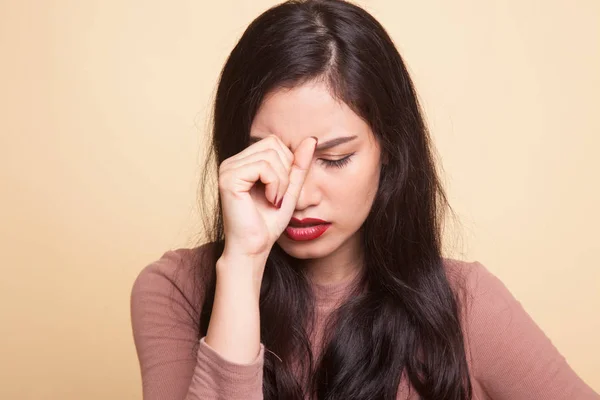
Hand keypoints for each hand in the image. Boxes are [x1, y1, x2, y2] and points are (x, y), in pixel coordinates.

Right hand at [218, 135, 316, 260]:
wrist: (254, 248)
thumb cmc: (268, 223)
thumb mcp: (290, 189)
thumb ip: (299, 165)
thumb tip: (311, 139)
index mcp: (242, 162)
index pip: (274, 142)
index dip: (288, 163)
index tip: (283, 190)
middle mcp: (231, 162)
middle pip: (272, 144)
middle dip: (285, 170)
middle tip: (280, 196)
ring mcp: (228, 169)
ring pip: (270, 155)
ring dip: (281, 180)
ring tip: (275, 200)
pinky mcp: (229, 178)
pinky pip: (263, 167)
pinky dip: (275, 184)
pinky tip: (270, 200)